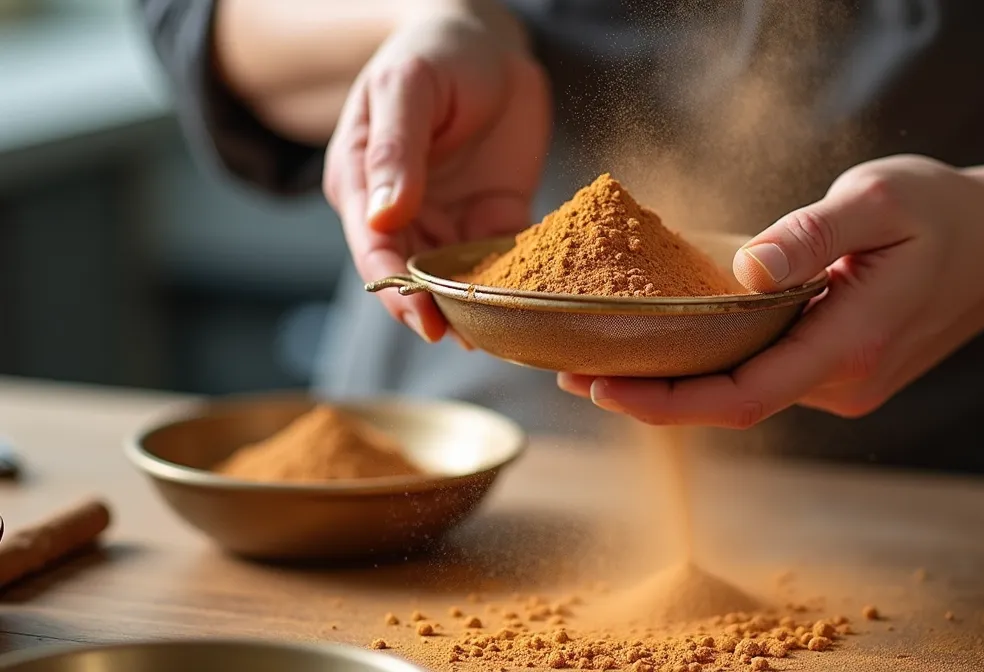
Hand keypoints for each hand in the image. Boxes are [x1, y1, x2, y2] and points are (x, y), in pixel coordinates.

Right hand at [324, 7, 549, 341]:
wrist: (489, 39)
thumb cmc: (435, 52)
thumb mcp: (407, 89)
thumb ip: (396, 152)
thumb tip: (384, 217)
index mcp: (363, 182)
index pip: (373, 248)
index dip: (394, 288)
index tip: (422, 317)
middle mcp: (403, 209)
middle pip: (413, 274)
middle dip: (436, 309)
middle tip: (465, 339)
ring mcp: (450, 216)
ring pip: (458, 276)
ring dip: (476, 305)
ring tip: (501, 336)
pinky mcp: (495, 214)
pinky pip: (505, 257)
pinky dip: (516, 281)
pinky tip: (534, 303)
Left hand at [558, 155, 983, 426]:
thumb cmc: (945, 214)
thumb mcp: (880, 201)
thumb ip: (812, 235)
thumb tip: (745, 266)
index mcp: (852, 343)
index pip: (742, 395)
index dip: (667, 401)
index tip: (601, 385)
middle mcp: (845, 382)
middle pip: (731, 402)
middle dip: (650, 393)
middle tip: (570, 368)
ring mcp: (844, 386)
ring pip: (746, 393)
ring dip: (677, 381)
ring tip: (601, 352)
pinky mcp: (840, 375)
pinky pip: (764, 377)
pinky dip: (712, 366)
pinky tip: (670, 340)